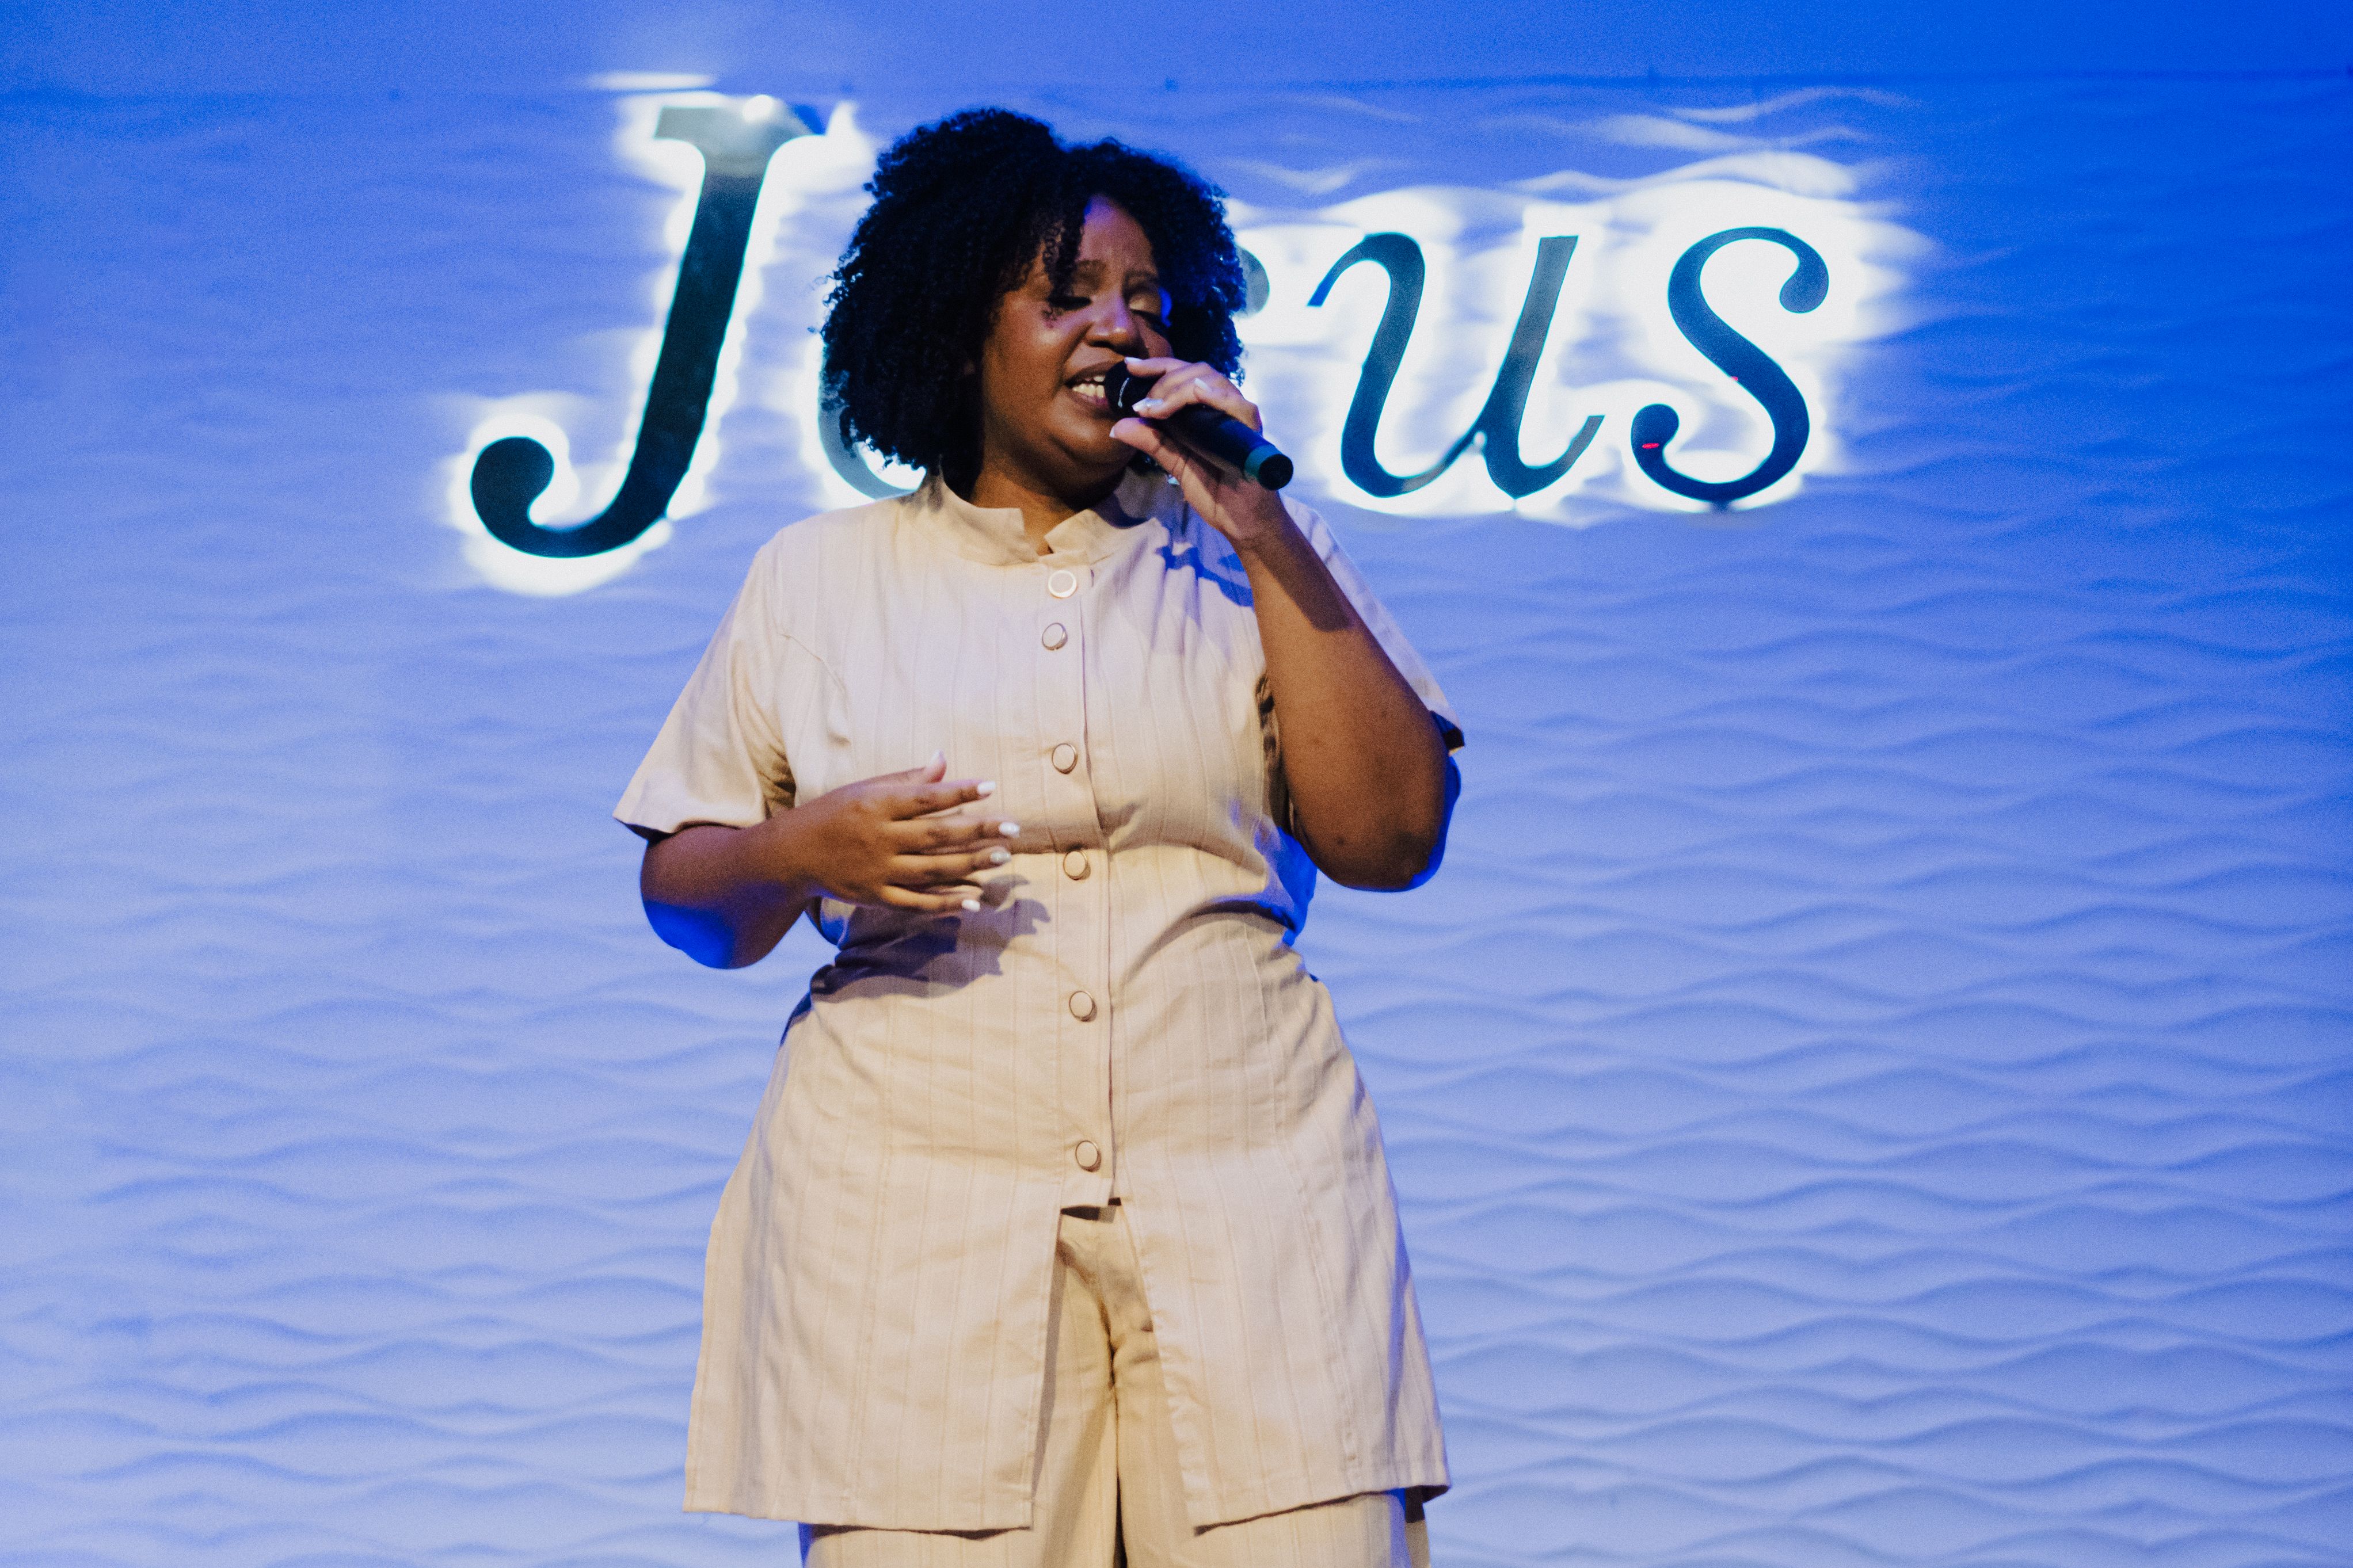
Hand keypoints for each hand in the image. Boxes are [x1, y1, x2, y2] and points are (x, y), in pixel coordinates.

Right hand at [761, 752, 1018, 913]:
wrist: (792, 854)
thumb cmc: (835, 813)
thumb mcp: (865, 789)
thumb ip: (907, 779)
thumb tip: (944, 759)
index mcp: (876, 804)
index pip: (925, 798)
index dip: (959, 792)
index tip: (991, 786)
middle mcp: (878, 838)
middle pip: (936, 835)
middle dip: (977, 831)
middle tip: (1013, 829)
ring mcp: (877, 871)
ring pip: (932, 870)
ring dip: (970, 865)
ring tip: (1002, 858)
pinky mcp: (875, 897)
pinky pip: (916, 903)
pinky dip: (946, 903)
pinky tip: (975, 899)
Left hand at [1108, 356, 1291, 551]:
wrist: (1239, 520)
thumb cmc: (1214, 490)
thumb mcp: (1175, 463)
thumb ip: (1152, 442)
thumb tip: (1118, 426)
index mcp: (1206, 409)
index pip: (1183, 374)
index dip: (1156, 366)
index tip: (1130, 367)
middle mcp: (1224, 406)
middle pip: (1196, 371)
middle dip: (1163, 381)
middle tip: (1144, 406)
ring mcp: (1239, 416)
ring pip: (1211, 381)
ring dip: (1178, 390)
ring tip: (1156, 410)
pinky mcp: (1253, 430)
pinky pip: (1237, 403)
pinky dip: (1214, 395)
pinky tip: (1195, 393)